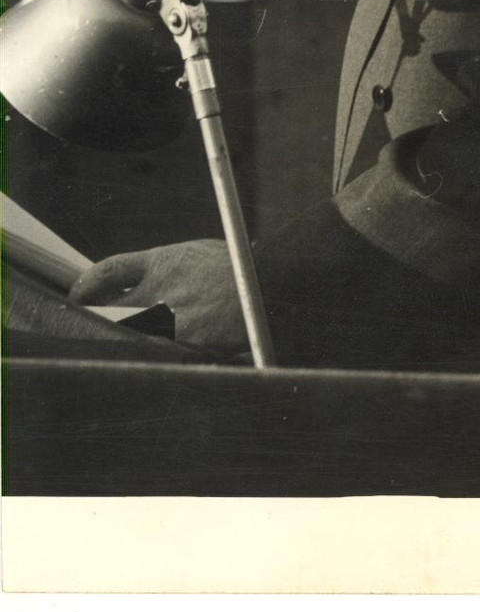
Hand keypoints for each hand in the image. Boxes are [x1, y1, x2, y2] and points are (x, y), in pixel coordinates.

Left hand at [69, 239, 247, 351]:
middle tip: (97, 325)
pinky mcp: (183, 342)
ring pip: (132, 334)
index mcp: (163, 262)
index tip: (78, 294)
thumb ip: (169, 269)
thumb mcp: (200, 254)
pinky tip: (170, 356)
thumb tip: (146, 285)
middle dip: (102, 319)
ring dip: (133, 338)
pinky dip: (161, 354)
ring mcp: (169, 318)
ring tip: (147, 342)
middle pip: (111, 309)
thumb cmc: (241, 268)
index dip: (88, 284)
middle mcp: (159, 289)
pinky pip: (160, 351)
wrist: (270, 283)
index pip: (110, 270)